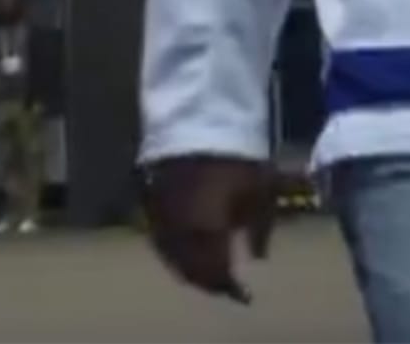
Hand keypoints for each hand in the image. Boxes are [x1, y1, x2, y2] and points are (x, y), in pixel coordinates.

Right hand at [141, 155, 275, 302]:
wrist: (198, 116)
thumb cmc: (237, 154)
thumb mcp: (261, 190)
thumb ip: (260, 229)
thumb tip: (258, 257)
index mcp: (206, 234)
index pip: (214, 274)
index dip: (228, 287)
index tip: (243, 293)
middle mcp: (177, 233)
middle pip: (189, 271)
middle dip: (208, 281)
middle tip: (224, 285)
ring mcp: (158, 218)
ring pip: (170, 258)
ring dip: (189, 269)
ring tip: (207, 269)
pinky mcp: (148, 201)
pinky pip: (160, 238)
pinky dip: (174, 250)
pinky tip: (188, 247)